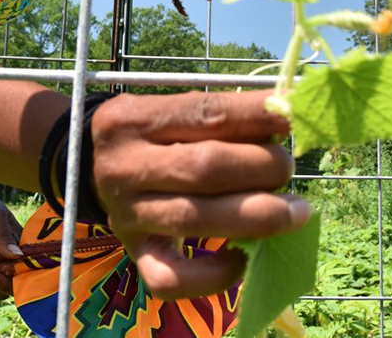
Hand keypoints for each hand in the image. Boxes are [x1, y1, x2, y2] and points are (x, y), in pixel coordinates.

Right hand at [91, 90, 309, 300]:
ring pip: (197, 219)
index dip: (256, 117)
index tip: (293, 119)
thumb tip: (286, 121)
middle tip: (288, 168)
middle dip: (262, 168)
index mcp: (133, 119)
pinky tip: (243, 259)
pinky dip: (215, 276)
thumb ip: (224, 117)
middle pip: (205, 167)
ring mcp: (125, 215)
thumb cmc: (155, 135)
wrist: (94, 167)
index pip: (204, 113)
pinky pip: (173, 279)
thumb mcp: (175, 114)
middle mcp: (122, 166)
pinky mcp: (134, 255)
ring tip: (296, 212)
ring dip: (259, 217)